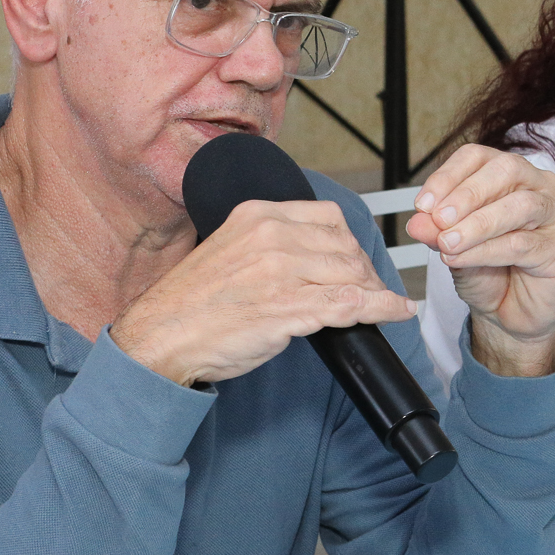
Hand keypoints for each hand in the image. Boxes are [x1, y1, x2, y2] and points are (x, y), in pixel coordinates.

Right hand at [112, 199, 418, 387]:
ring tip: (382, 303)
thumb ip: (273, 243)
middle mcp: (272, 237)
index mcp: (258, 216)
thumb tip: (319, 253)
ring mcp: (281, 272)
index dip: (350, 242)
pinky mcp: (288, 308)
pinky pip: (350, 304)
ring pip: (351, 274)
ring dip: (374, 291)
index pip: (328, 217)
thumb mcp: (232, 250)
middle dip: (364, 270)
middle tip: (371, 289)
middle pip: (345, 246)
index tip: (356, 260)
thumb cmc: (192, 302)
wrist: (158, 337)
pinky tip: (395, 311)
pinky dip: (381, 308)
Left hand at [407, 144, 554, 376]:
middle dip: (467, 194)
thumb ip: (436, 231)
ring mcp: (552, 216)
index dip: (447, 176)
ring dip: (478, 224)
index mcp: (508, 175)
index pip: (478, 157)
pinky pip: (521, 244)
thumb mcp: (451, 247)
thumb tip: (419, 220)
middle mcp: (536, 187)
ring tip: (448, 242)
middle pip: (506, 170)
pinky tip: (461, 259)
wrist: (505, 312)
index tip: (423, 204)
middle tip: (439, 219)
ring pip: (520, 205)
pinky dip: (485, 251)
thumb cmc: (486, 270)